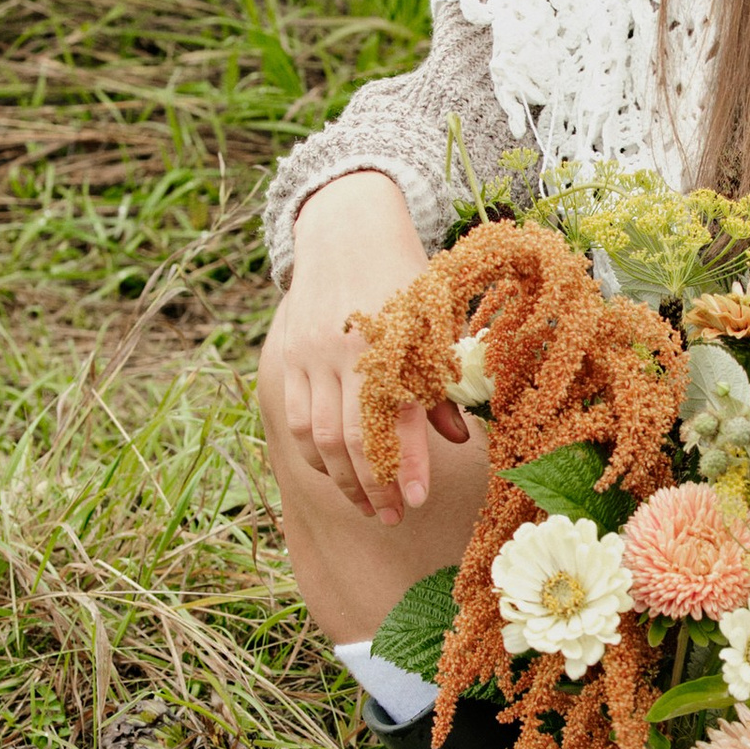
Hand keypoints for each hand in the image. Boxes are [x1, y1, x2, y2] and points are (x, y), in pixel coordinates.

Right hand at [267, 174, 468, 524]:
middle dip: (372, 485)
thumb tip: (460, 439)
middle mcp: (346, 352)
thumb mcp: (434, 321)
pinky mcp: (289, 356)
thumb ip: (442, 381)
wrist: (346, 231)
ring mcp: (310, 355)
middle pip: (351, 437)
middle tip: (391, 517)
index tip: (417, 502)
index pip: (394, 418)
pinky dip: (315, 453)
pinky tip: (335, 472)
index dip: (406, 464)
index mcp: (390, 341)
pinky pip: (297, 417)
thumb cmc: (405, 278)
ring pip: (318, 435)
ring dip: (341, 478)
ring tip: (366, 505)